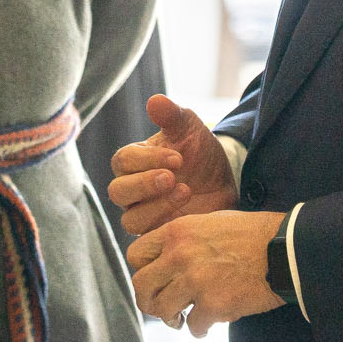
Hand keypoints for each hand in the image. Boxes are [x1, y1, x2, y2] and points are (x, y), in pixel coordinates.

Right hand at [108, 94, 236, 236]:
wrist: (225, 182)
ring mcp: (143, 215)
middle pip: (117, 192)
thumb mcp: (190, 129)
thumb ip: (172, 115)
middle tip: (172, 177)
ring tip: (185, 192)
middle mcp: (132, 190)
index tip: (178, 157)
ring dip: (155, 207)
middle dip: (143, 185)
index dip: (147, 159)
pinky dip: (166, 228)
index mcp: (133, 162)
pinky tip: (190, 213)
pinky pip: (149, 241)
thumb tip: (155, 101)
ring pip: (130, 220)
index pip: (123, 161)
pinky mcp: (158, 236)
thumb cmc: (200, 152)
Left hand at [126, 209, 287, 336]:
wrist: (282, 249)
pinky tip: (207, 326)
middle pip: (141, 285)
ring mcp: (195, 281)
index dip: (143, 269)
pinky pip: (193, 326)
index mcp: (177, 232)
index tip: (154, 278)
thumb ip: (184, 239)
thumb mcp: (210, 222)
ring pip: (163, 309)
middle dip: (148, 300)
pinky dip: (199, 329)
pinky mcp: (213, 305)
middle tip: (160, 306)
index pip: (136, 254)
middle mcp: (180, 255)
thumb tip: (168, 257)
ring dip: (171, 318)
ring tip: (182, 319)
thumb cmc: (252, 234)